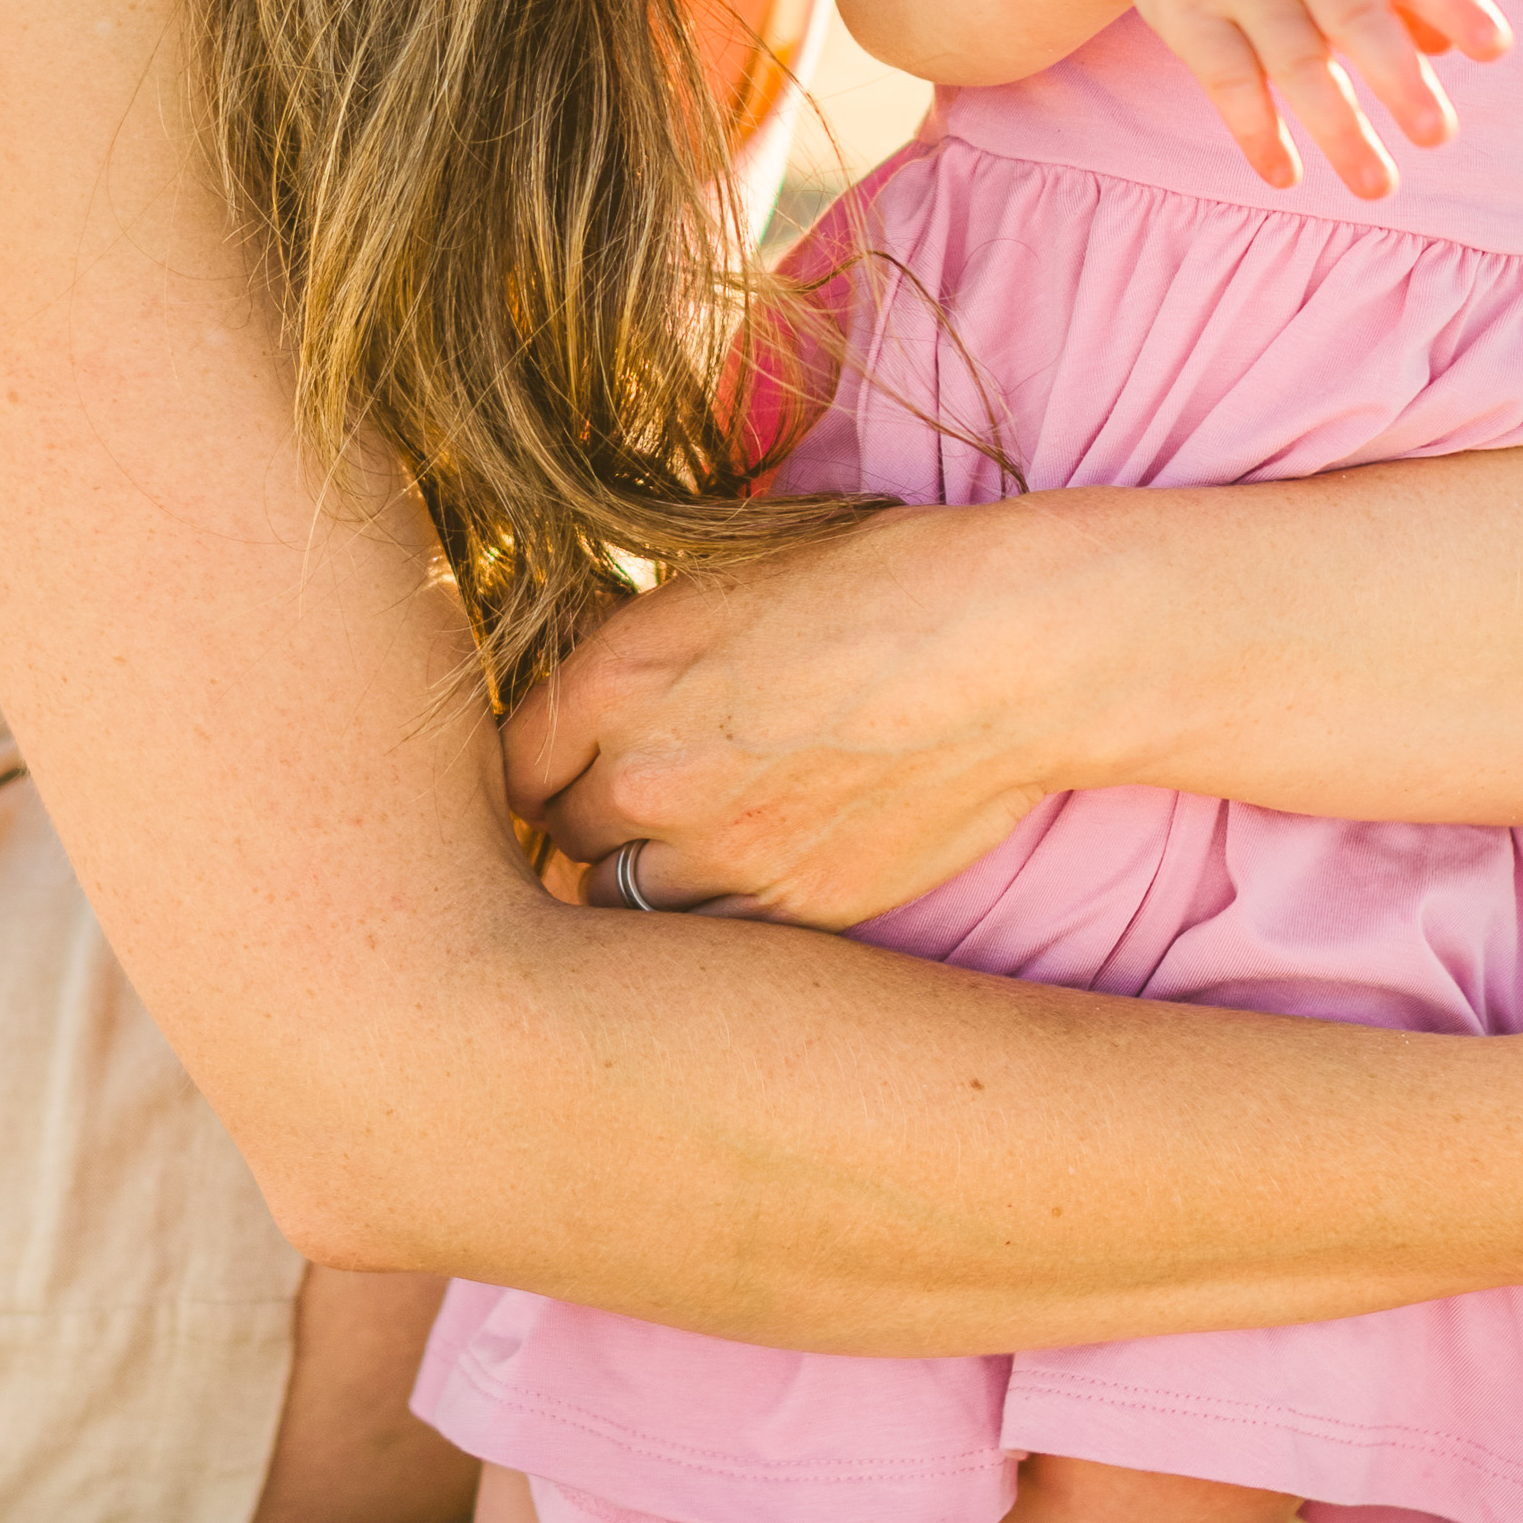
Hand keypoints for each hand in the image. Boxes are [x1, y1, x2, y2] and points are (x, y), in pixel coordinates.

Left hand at [503, 510, 1050, 931]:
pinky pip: (708, 943)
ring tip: (695, 846)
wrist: (1013, 646)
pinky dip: (713, 924)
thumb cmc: (884, 582)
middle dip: (589, 825)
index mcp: (618, 677)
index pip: (509, 765)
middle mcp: (649, 775)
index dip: (536, 769)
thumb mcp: (728, 579)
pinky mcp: (796, 911)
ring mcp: (721, 854)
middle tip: (635, 807)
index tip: (565, 769)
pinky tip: (754, 877)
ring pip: (620, 908)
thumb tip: (591, 702)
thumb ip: (638, 654)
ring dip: (640, 886)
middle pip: (561, 841)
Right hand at [1101, 0, 1511, 200]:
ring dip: (1337, 126)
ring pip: (1293, 59)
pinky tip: (1286, 176)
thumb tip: (1447, 49)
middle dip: (1396, 75)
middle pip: (1354, 13)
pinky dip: (1256, 130)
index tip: (1493, 50)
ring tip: (1377, 186)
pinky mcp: (1186, 13)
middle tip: (1439, 135)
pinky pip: (1225, 79)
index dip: (1454, 1)